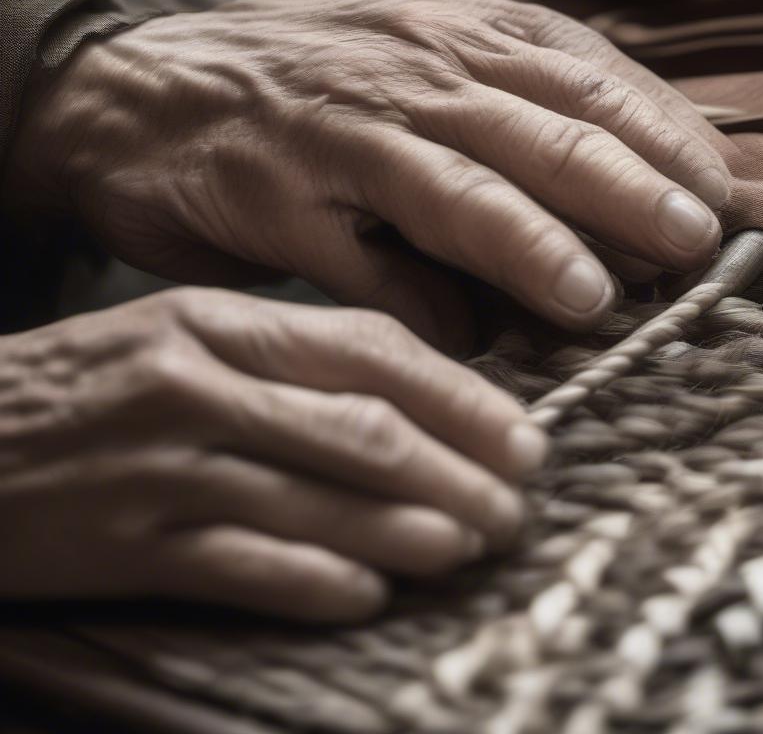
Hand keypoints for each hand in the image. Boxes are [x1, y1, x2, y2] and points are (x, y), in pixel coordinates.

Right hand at [0, 288, 545, 620]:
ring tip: (469, 546)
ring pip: (319, 501)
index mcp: (220, 323)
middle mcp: (201, 387)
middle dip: (456, 472)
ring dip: (408, 531)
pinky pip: (246, 569)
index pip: (371, 350)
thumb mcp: (180, 335)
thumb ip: (284, 353)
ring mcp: (165, 467)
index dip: (460, 396)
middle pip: (362, 430)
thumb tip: (404, 390)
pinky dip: (318, 583)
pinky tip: (371, 595)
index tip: (521, 434)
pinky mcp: (127, 546)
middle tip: (514, 505)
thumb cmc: (85, 385)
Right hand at [6, 0, 727, 347]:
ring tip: (593, 296)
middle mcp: (410, 69)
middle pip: (545, 126)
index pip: (590, 72)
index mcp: (457, 30)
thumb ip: (508, 121)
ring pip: (459, 184)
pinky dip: (412, 300)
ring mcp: (342, 130)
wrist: (137, 86)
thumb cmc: (307, 83)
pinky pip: (357, 256)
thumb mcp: (416, 64)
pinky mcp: (276, 195)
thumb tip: (609, 222)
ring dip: (532, 241)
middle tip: (700, 239)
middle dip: (633, 184)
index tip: (725, 188)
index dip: (666, 130)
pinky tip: (461, 341)